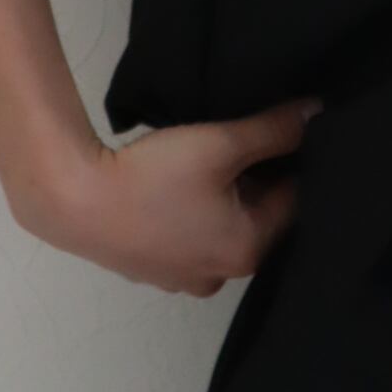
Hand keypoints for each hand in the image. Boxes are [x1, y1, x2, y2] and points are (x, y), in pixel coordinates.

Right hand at [17, 95, 324, 294]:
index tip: (281, 133)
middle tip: (245, 142)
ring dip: (225, 197)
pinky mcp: (152, 271)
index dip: (291, 162)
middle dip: (258, 182)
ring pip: (224, 227)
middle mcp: (219, 276)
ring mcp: (181, 279)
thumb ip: (275, 129)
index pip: (294, 200)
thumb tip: (319, 111)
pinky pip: (192, 237)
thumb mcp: (222, 142)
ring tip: (209, 160)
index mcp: (247, 251)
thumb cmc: (154, 175)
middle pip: (259, 218)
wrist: (72, 200)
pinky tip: (179, 184)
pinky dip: (194, 213)